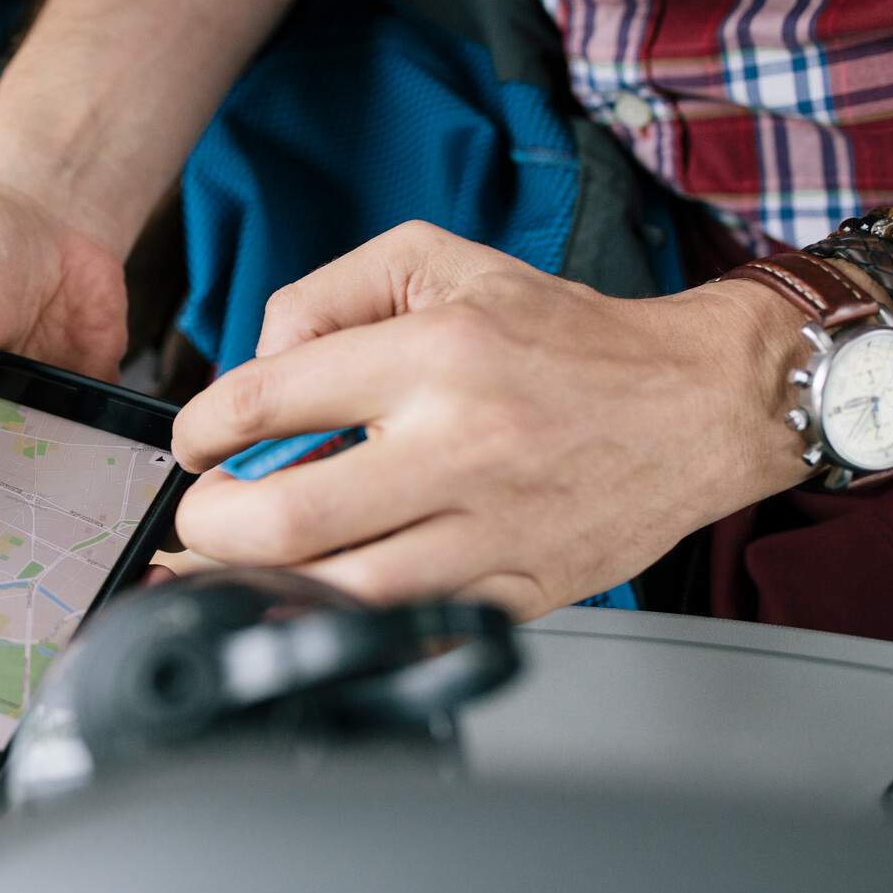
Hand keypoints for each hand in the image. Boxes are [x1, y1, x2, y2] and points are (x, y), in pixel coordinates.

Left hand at [169, 222, 815, 617]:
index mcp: (434, 356)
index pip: (266, 401)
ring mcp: (492, 533)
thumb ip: (327, 294)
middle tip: (202, 511)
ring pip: (338, 594)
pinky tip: (316, 596)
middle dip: (209, 524)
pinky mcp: (518, 592)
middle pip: (285, 520)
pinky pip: (405, 631)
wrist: (699, 403)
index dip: (198, 431)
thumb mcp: (440, 262)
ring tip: (244, 558)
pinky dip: (342, 623)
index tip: (193, 444)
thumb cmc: (563, 337)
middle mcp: (460, 448)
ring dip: (261, 584)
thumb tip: (257, 362)